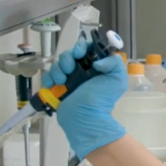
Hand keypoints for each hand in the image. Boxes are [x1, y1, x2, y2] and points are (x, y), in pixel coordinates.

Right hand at [42, 38, 126, 158]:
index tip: (79, 54)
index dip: (80, 47)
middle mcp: (81, 71)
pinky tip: (53, 85)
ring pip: (57, 64)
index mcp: (95, 67)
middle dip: (67, 59)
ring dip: (58, 69)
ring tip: (62, 81)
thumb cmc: (102, 99)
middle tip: (70, 69)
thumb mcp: (117, 80)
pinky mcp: (56, 88)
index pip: (86, 48)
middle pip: (69, 54)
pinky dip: (48, 78)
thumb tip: (97, 61)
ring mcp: (68, 79)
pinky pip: (48, 76)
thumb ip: (114, 63)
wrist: (85, 117)